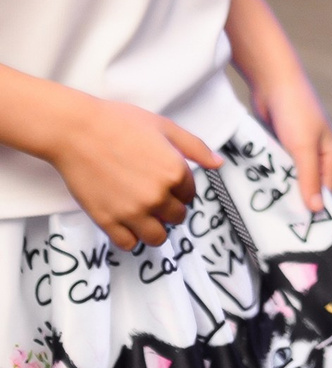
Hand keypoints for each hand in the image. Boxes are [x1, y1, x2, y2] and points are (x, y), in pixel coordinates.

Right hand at [49, 96, 219, 250]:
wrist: (78, 131)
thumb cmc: (120, 123)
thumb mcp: (165, 127)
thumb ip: (195, 147)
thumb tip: (218, 163)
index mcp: (175, 171)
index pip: (190, 195)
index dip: (180, 189)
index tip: (167, 183)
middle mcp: (157, 195)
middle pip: (176, 217)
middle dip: (170, 209)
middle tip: (154, 196)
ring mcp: (132, 212)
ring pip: (156, 238)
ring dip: (154, 228)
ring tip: (144, 213)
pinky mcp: (108, 221)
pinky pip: (128, 244)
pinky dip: (130, 237)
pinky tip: (126, 221)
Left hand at [247, 62, 331, 213]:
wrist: (273, 82)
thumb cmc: (295, 110)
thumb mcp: (303, 148)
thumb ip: (309, 179)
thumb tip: (317, 210)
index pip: (325, 196)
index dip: (310, 214)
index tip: (293, 233)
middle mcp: (319, 158)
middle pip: (307, 192)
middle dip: (292, 205)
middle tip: (274, 226)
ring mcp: (299, 154)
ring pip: (290, 183)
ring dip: (278, 192)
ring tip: (263, 211)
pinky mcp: (282, 150)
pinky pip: (277, 173)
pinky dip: (269, 180)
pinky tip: (257, 192)